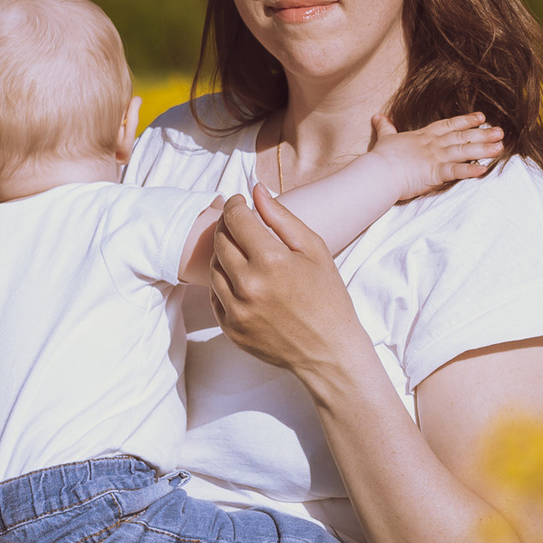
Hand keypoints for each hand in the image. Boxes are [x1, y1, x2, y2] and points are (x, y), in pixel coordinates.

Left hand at [209, 188, 364, 377]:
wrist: (328, 351)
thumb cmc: (327, 298)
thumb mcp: (313, 250)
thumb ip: (282, 217)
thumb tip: (255, 190)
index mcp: (271, 261)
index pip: (236, 219)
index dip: (235, 204)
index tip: (240, 201)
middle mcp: (248, 285)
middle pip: (220, 240)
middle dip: (228, 225)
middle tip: (240, 223)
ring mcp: (236, 310)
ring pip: (213, 266)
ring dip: (224, 252)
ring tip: (243, 252)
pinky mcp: (230, 328)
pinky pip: (214, 294)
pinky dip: (223, 280)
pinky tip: (241, 278)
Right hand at [368, 111, 503, 200]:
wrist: (378, 171)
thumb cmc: (381, 157)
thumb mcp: (385, 138)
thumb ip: (385, 127)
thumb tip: (378, 116)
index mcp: (423, 136)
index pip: (448, 125)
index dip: (466, 121)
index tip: (481, 118)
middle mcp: (433, 144)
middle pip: (462, 137)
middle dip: (482, 134)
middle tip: (500, 131)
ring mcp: (435, 158)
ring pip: (463, 151)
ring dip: (483, 149)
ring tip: (500, 147)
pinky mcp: (435, 173)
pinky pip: (456, 171)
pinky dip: (470, 170)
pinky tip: (484, 169)